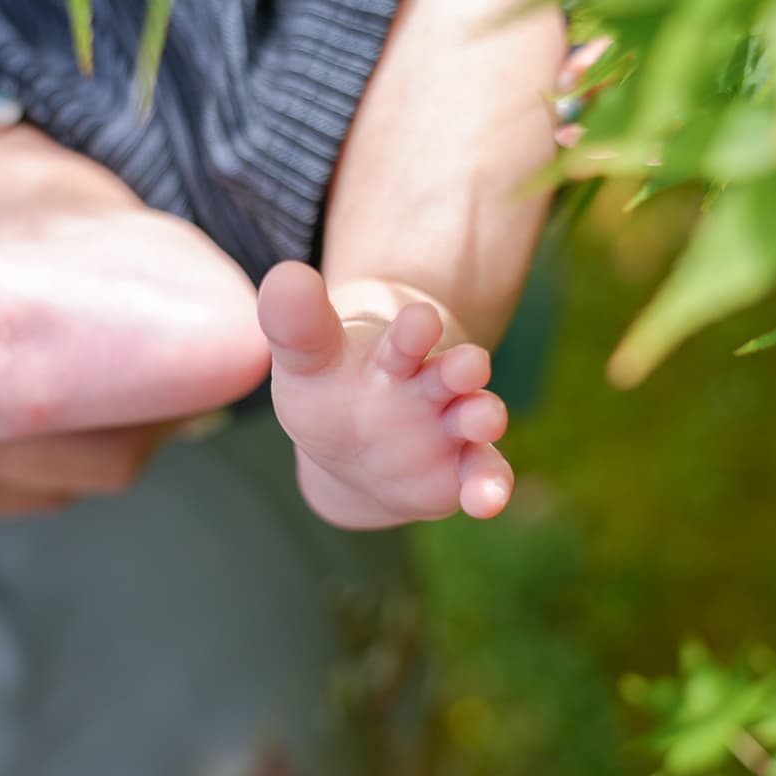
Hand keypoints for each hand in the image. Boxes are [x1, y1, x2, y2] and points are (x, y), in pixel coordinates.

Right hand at [0, 95, 162, 515]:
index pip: (86, 435)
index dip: (155, 399)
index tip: (189, 344)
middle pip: (100, 469)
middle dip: (150, 416)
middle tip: (175, 346)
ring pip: (71, 483)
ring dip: (111, 431)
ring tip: (136, 361)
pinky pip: (33, 486)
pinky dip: (65, 446)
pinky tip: (75, 388)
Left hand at [259, 262, 513, 528]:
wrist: (353, 447)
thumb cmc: (330, 390)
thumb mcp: (305, 359)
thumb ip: (295, 324)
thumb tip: (285, 274)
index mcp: (396, 351)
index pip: (408, 336)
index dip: (415, 329)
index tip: (419, 321)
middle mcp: (432, 383)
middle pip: (454, 371)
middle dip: (462, 368)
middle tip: (467, 366)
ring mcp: (452, 426)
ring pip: (478, 418)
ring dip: (484, 416)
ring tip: (485, 418)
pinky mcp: (462, 468)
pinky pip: (482, 473)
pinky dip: (490, 486)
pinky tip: (487, 501)